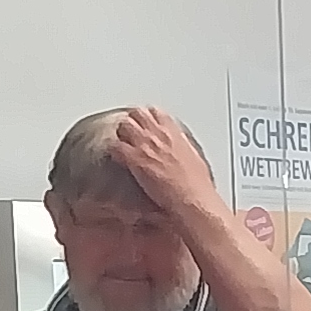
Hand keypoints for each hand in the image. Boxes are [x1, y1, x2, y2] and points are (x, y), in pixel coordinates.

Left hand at [107, 106, 224, 226]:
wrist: (192, 199)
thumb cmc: (196, 185)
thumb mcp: (194, 159)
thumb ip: (182, 149)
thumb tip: (180, 149)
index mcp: (174, 133)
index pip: (155, 112)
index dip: (147, 117)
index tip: (145, 123)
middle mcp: (158, 135)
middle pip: (137, 114)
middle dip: (131, 122)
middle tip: (130, 134)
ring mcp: (145, 145)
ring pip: (123, 125)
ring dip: (121, 135)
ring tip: (122, 145)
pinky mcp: (133, 159)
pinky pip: (114, 146)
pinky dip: (114, 152)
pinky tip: (117, 160)